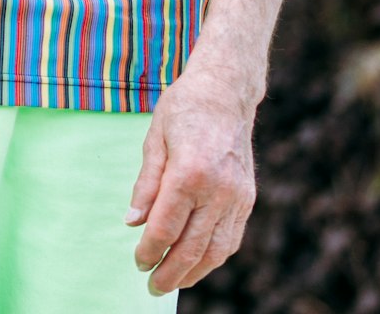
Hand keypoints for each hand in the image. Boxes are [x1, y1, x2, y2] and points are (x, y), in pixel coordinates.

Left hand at [126, 65, 258, 294]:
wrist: (225, 92)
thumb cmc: (183, 110)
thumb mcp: (153, 140)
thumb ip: (145, 185)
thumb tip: (132, 223)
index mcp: (189, 173)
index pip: (165, 228)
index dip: (148, 250)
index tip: (137, 261)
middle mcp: (219, 189)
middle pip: (192, 247)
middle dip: (170, 272)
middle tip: (151, 286)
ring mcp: (238, 196)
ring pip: (217, 250)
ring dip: (195, 272)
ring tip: (173, 282)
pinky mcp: (248, 198)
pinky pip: (232, 238)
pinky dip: (214, 256)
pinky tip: (198, 263)